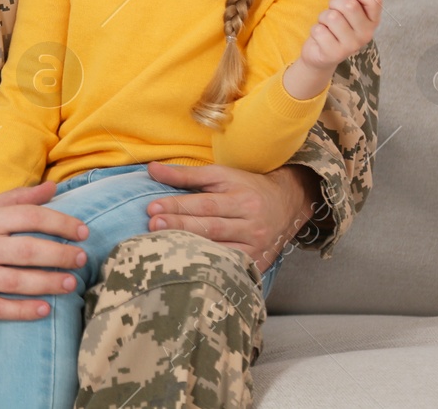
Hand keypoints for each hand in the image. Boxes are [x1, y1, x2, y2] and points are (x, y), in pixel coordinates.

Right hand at [0, 182, 90, 321]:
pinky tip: (44, 309)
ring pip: (16, 280)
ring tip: (71, 284)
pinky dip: (23, 310)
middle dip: (59, 255)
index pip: (28, 216)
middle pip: (26, 250)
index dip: (59, 223)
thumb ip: (17, 199)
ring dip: (48, 283)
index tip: (82, 231)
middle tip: (82, 259)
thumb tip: (52, 187)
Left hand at [143, 163, 317, 272]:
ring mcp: (256, 247)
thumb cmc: (246, 188)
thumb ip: (186, 174)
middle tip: (152, 224)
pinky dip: (210, 267)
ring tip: (164, 246)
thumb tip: (152, 169)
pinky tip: (189, 266)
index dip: (178, 206)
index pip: (205, 204)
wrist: (286, 205)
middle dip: (180, 227)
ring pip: (220, 251)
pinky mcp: (257, 264)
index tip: (152, 208)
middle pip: (211, 227)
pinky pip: (231, 268)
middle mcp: (251, 224)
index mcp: (242, 199)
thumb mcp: (220, 175)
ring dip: (191, 249)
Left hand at [299, 0, 381, 70]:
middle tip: (333, 10)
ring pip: (332, 16)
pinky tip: (321, 37)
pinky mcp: (334, 53)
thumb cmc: (336, 27)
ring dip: (323, 17)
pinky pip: (319, 29)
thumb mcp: (350, 10)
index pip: (375, 0)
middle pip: (350, 5)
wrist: (322, 55)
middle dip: (335, 2)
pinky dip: (316, 29)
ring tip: (326, 25)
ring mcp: (351, 46)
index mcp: (373, 22)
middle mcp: (366, 34)